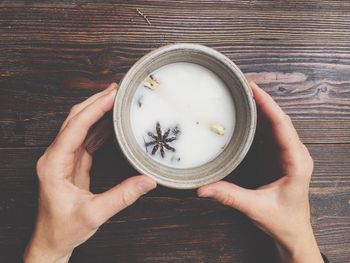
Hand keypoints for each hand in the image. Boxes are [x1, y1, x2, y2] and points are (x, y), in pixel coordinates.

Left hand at [24, 83, 156, 262]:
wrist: (51, 240)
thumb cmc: (63, 229)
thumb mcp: (94, 214)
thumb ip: (122, 196)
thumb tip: (147, 181)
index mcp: (53, 164)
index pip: (75, 127)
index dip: (95, 109)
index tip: (112, 96)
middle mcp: (56, 157)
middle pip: (75, 119)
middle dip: (95, 102)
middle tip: (116, 90)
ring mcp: (64, 159)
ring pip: (80, 126)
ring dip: (98, 111)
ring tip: (116, 100)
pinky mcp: (73, 163)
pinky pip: (87, 138)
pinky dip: (100, 127)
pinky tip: (113, 122)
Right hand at [197, 81, 322, 262]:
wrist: (293, 231)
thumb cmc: (283, 220)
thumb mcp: (255, 208)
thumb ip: (229, 196)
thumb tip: (203, 188)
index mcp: (296, 162)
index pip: (283, 126)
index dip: (268, 105)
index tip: (253, 88)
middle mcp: (296, 154)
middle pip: (280, 119)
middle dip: (263, 100)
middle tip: (243, 85)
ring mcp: (289, 154)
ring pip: (277, 123)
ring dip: (262, 107)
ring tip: (244, 93)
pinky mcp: (281, 157)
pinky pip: (272, 132)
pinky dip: (261, 120)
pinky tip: (248, 114)